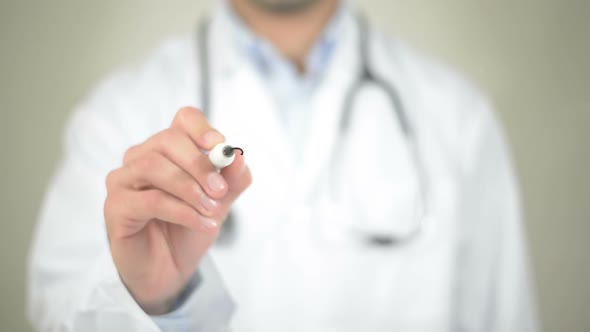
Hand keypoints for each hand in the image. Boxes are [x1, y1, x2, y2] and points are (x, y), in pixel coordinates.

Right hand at [104, 107, 251, 314]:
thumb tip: (238, 156)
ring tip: (211, 211)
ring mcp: (123, 180)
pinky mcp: (115, 206)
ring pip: (154, 167)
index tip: (219, 146)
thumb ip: (232, 179)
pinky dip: (182, 211)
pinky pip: (149, 200)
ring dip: (190, 189)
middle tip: (220, 190)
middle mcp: (141, 157)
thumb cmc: (189, 228)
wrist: (169, 269)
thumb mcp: (219, 202)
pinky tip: (202, 224)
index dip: (201, 128)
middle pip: (167, 140)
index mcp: (168, 149)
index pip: (184, 119)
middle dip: (199, 164)